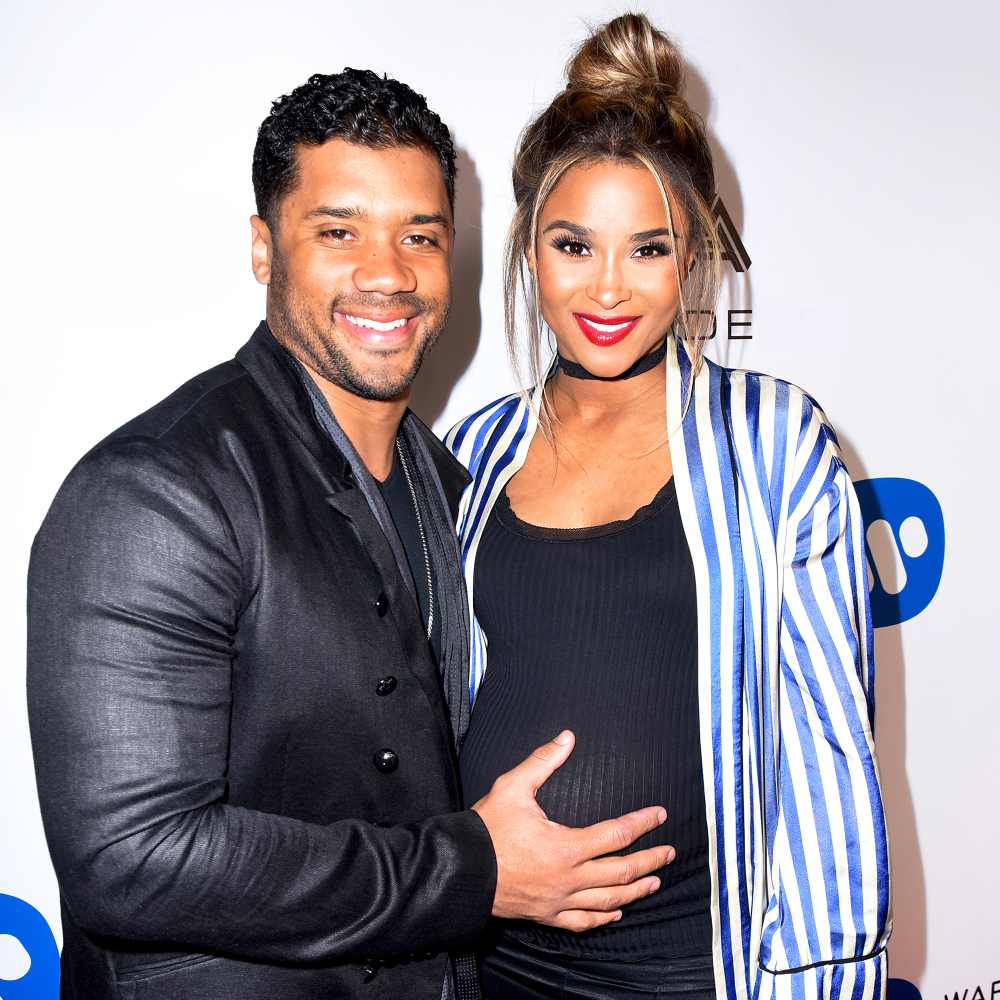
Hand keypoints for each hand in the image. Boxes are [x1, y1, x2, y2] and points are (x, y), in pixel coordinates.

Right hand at [472, 730, 673, 931]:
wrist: (461, 871)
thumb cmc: (487, 830)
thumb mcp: (512, 787)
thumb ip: (542, 761)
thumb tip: (566, 737)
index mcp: (566, 847)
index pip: (616, 835)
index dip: (642, 824)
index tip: (660, 815)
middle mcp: (569, 878)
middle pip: (622, 872)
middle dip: (650, 860)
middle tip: (670, 852)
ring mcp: (560, 901)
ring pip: (609, 900)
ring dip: (636, 890)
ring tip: (654, 882)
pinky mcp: (547, 915)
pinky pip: (583, 922)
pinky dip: (604, 917)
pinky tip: (617, 913)